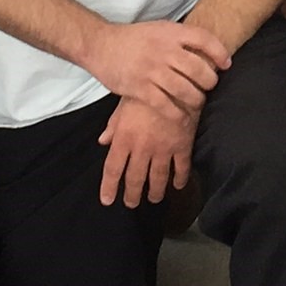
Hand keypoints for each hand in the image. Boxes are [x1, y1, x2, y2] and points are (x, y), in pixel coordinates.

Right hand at [83, 20, 231, 115]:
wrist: (100, 45)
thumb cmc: (133, 39)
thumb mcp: (158, 29)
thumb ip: (180, 38)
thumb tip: (210, 51)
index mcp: (169, 32)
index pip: (204, 39)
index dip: (220, 52)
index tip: (226, 64)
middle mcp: (163, 50)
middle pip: (199, 69)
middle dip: (210, 81)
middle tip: (210, 86)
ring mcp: (151, 70)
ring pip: (185, 90)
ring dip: (197, 100)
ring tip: (198, 102)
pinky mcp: (139, 89)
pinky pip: (166, 106)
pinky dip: (178, 114)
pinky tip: (182, 118)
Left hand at [98, 92, 196, 206]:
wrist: (174, 81)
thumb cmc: (146, 89)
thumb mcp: (123, 103)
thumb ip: (113, 125)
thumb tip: (102, 141)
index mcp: (124, 137)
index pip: (113, 169)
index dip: (109, 187)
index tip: (107, 200)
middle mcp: (142, 147)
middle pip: (135, 178)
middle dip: (133, 195)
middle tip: (131, 204)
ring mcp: (163, 148)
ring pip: (158, 178)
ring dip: (155, 191)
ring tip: (154, 199)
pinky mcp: (182, 145)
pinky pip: (181, 168)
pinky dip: (180, 179)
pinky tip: (178, 185)